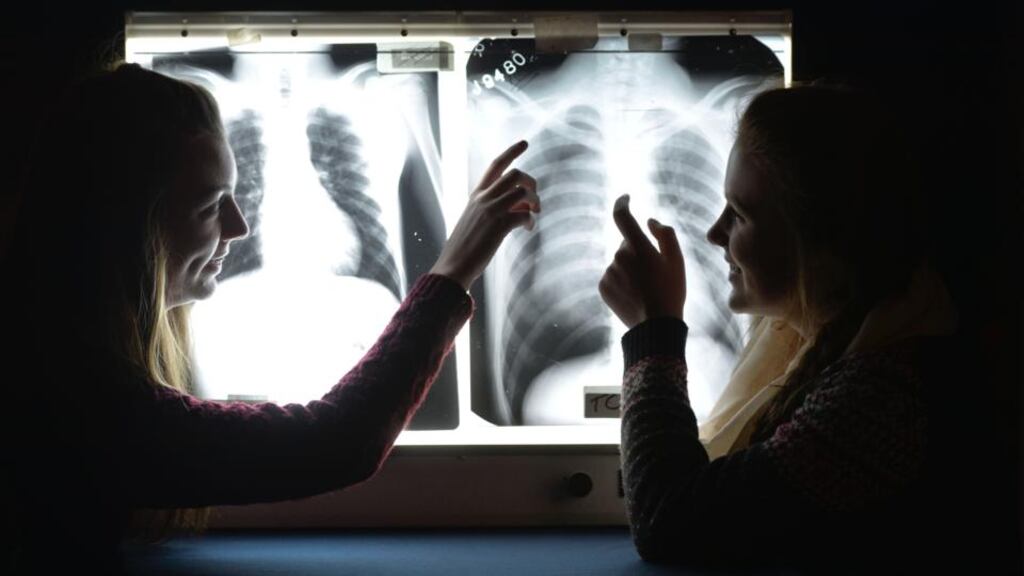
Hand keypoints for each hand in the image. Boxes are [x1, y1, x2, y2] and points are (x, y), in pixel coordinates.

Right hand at [430, 141, 538, 289]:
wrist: (453, 267)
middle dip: (531, 183)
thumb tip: (523, 208)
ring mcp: (490, 211)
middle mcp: (482, 198)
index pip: (495, 165)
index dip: (511, 151)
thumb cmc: (465, 248)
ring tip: (534, 214)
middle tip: (534, 201)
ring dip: (534, 201)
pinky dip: (530, 221)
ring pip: (522, 190)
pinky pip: (524, 214)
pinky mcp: (498, 226)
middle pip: (515, 174)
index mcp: (476, 195)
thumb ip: (496, 209)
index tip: (524, 143)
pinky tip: (528, 229)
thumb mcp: (476, 221)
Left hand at [598, 194, 685, 328]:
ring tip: (646, 288)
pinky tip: (635, 295)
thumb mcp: (677, 259)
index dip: (622, 203)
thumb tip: (649, 222)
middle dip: (638, 251)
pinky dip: (623, 282)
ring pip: (620, 262)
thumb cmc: (670, 290)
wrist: (655, 326)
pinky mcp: (603, 287)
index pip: (622, 216)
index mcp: (637, 246)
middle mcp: (618, 257)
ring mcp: (609, 272)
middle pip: (627, 244)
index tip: (625, 198)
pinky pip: (613, 277)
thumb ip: (665, 234)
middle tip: (654, 272)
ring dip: (631, 268)